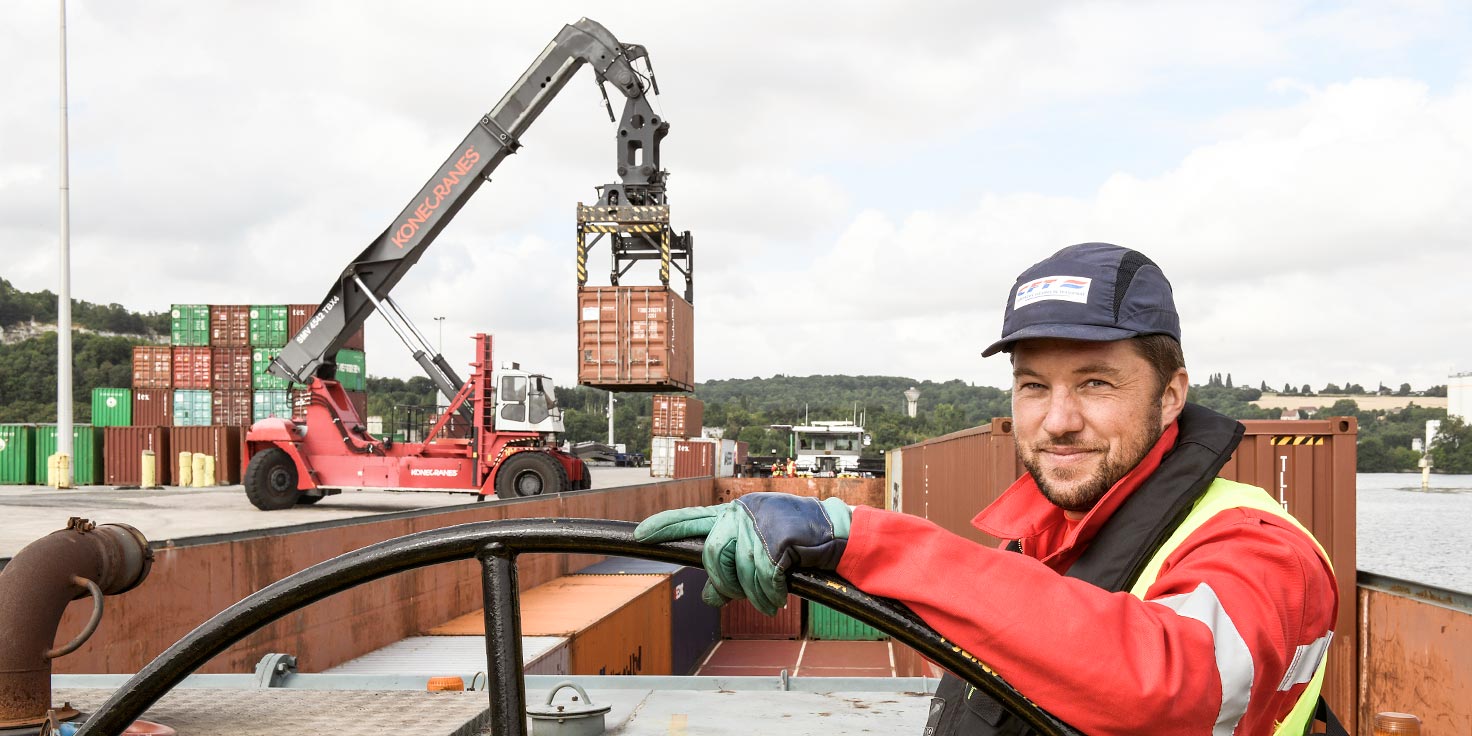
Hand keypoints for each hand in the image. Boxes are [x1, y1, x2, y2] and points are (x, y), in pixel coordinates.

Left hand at [634, 493, 851, 615]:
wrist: (833, 533)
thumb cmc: (794, 542)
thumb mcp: (757, 551)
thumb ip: (729, 568)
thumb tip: (709, 597)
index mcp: (731, 514)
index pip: (691, 518)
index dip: (664, 526)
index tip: (640, 535)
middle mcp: (740, 514)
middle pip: (712, 555)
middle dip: (726, 583)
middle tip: (741, 596)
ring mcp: (758, 524)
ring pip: (739, 571)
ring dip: (753, 595)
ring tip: (768, 600)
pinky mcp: (777, 538)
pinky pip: (763, 578)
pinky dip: (770, 593)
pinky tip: (779, 594)